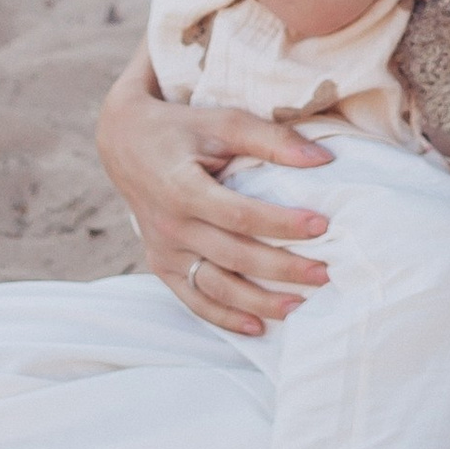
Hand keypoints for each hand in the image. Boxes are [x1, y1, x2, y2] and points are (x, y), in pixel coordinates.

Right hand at [95, 42, 331, 337]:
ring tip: (299, 306)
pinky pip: (193, 300)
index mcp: (182, 188)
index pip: (239, 214)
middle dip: (282, 268)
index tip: (323, 225)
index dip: (282, 223)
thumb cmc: (181, 128)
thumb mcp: (222, 122)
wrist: (125, 142)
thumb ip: (270, 139)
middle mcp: (169, 225)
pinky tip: (258, 327)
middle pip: (233, 256)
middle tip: (324, 274)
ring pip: (215, 287)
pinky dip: (224, 318)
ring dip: (258, 301)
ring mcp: (163, 250)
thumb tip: (324, 159)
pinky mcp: (161, 264)